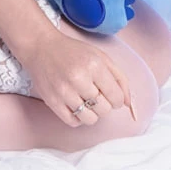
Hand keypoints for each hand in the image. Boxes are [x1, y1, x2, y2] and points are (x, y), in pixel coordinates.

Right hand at [20, 28, 134, 128]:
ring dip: (92, 113)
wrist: (42, 47)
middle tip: (96, 94)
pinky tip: (75, 104)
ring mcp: (64, 91)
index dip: (117, 99)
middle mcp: (79, 79)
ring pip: (90, 119)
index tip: (110, 94)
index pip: (116, 98)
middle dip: (104, 105)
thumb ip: (119, 79)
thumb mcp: (101, 57)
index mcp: (94, 66)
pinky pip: (73, 122)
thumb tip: (128, 104)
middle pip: (104, 110)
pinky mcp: (52, 101)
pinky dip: (77, 117)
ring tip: (85, 100)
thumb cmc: (74, 52)